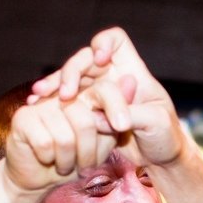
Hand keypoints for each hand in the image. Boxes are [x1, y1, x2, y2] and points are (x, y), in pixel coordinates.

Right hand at [5, 86, 120, 194]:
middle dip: (89, 151)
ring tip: (66, 164)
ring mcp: (41, 103)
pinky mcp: (23, 117)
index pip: (105, 88)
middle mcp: (62, 92)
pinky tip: (48, 159)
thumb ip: (119, 115)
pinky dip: (51, 159)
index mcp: (85, 93)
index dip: (115, 99)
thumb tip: (130, 80)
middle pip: (86, 118)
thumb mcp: (105, 141)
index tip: (123, 125)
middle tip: (86, 166)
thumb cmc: (77, 160)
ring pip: (66, 136)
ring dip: (69, 160)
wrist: (41, 180)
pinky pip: (45, 142)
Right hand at [29, 27, 185, 168]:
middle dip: (71, 72)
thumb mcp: (155, 123)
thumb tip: (95, 119)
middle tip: (65, 94)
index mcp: (131, 71)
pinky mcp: (87, 113)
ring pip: (71, 80)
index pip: (114, 40)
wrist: (159, 161)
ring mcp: (97, 95)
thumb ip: (131, 115)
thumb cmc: (164, 138)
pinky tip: (38, 107)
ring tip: (39, 99)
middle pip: (84, 60)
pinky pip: (65, 102)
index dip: (104, 43)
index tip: (101, 60)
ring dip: (54, 87)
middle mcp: (111, 78)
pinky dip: (51, 103)